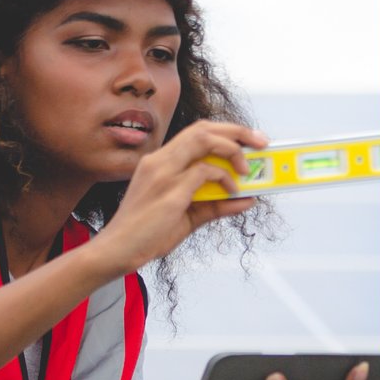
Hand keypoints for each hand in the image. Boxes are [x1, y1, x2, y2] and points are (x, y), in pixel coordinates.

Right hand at [95, 121, 267, 272]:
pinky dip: (225, 178)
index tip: (249, 140)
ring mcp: (163, 173)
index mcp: (159, 162)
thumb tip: (248, 199)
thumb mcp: (188, 216)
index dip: (225, 131)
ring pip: (204, 140)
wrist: (117, 250)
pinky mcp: (170, 192)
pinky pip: (205, 172)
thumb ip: (217, 205)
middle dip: (237, 131)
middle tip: (261, 142)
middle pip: (203, 129)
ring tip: (248, 168)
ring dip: (232, 150)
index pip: (196, 133)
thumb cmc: (147, 233)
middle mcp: (159, 161)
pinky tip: (232, 191)